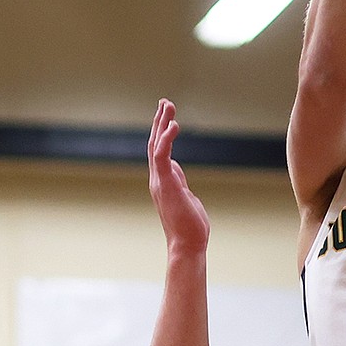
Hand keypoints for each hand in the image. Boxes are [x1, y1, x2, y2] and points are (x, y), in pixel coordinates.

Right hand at [148, 99, 209, 255]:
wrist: (187, 244)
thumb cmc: (190, 226)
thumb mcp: (185, 197)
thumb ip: (179, 181)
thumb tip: (176, 170)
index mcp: (163, 181)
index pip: (160, 151)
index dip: (162, 132)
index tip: (168, 117)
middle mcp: (157, 178)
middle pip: (155, 143)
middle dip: (160, 121)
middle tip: (165, 101)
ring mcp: (159, 181)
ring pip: (156, 145)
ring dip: (162, 123)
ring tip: (168, 105)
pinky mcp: (165, 184)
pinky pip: (161, 156)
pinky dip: (166, 138)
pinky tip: (173, 125)